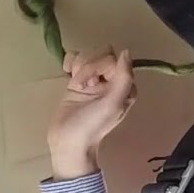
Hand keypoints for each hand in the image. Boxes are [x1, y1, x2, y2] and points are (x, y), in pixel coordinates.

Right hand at [46, 47, 136, 179]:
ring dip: (79, 68)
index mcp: (124, 84)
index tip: (94, 83)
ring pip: (87, 55)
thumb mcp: (114, 103)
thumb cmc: (93, 125)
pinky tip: (67, 75)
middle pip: (100, 53)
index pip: (113, 59)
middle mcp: (111, 79)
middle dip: (88, 67)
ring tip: (76, 86)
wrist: (68, 141)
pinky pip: (75, 58)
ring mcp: (93, 78)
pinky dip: (70, 63)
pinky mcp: (77, 80)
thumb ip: (124, 77)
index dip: (100, 67)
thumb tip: (126, 52)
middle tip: (84, 86)